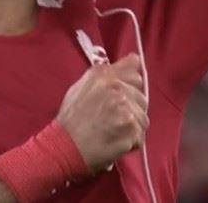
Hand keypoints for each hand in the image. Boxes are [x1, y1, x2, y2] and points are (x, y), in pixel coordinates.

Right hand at [57, 54, 148, 171]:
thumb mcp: (82, 86)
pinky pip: (140, 136)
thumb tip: (133, 60)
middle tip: (114, 120)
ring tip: (113, 132)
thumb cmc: (71, 119)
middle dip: (132, 109)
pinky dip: (130, 143)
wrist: (64, 147)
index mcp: (103, 75)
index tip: (123, 97)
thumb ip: (107, 73)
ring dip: (132, 127)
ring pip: (143, 117)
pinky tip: (114, 142)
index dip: (130, 87)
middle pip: (141, 96)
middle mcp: (116, 87)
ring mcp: (125, 108)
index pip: (134, 72)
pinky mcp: (131, 129)